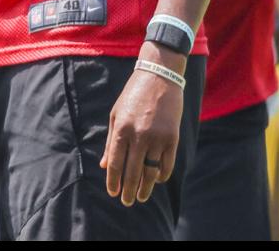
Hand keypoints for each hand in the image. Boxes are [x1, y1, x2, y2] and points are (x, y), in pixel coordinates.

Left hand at [99, 47, 185, 206]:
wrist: (159, 77)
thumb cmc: (133, 95)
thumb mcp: (116, 115)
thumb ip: (112, 142)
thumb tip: (105, 166)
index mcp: (122, 129)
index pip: (116, 163)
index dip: (113, 181)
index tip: (113, 193)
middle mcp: (139, 136)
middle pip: (132, 172)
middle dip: (128, 190)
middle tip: (127, 202)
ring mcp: (157, 138)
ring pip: (150, 172)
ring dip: (145, 188)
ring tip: (141, 197)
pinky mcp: (173, 138)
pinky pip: (167, 164)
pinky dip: (161, 175)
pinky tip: (155, 180)